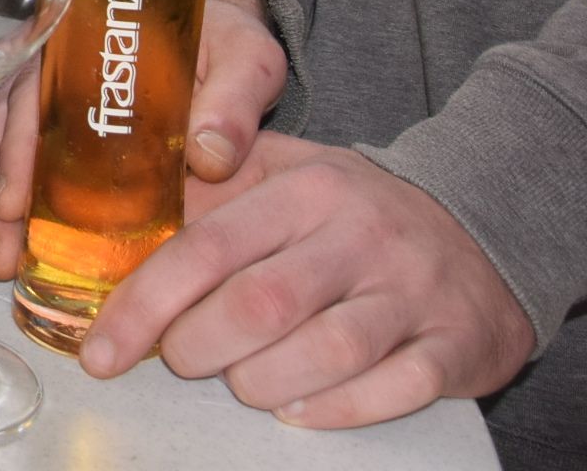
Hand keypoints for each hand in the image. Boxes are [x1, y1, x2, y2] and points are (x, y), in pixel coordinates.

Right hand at [0, 0, 283, 278]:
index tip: (17, 203)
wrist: (220, 37)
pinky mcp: (49, 120)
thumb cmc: (227, 45)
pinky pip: (6, 155)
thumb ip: (236, 100)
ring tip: (4, 262)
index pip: (31, 85)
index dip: (15, 145)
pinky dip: (3, 202)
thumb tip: (210, 158)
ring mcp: (43, 88)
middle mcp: (50, 56)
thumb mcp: (247, 59)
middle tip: (5, 254)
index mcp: (87, 34)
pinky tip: (14, 247)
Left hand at [81, 134, 537, 426]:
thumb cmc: (356, 213)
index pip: (208, 246)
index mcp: (306, 189)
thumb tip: (113, 221)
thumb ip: (208, 191)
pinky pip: (392, 390)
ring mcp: (411, 292)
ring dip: (262, 382)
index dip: (145, 303)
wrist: (483, 227)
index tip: (103, 349)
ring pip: (323, 352)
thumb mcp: (286, 176)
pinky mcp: (454, 344)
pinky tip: (299, 408)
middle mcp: (360, 235)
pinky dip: (336, 410)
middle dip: (199, 347)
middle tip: (179, 361)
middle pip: (259, 305)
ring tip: (239, 383)